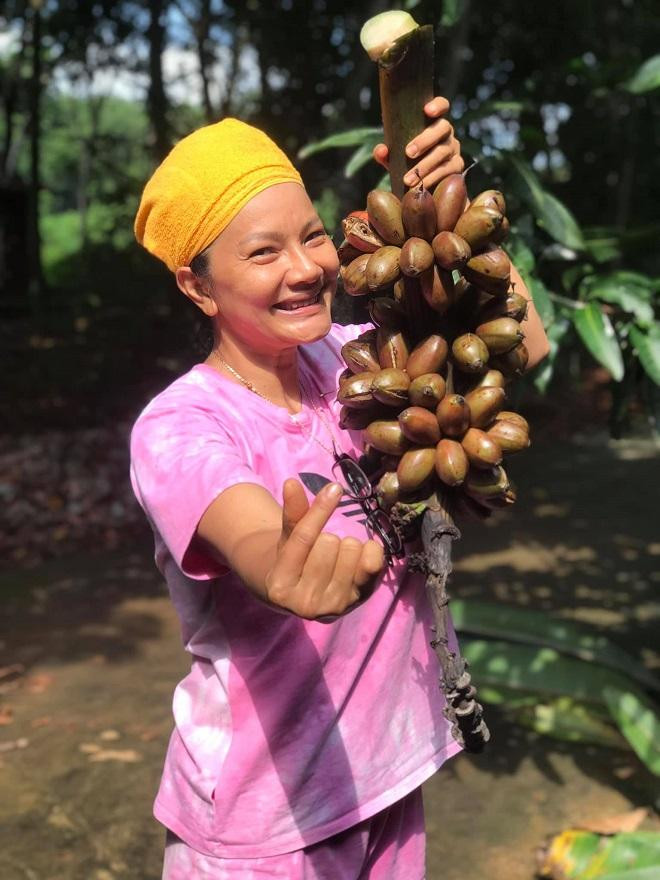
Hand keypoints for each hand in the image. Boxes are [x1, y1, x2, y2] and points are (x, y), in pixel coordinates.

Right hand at [264, 479, 384, 620]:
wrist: (305, 595)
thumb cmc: (295, 560)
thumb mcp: (288, 538)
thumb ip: (292, 513)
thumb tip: (292, 483)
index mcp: (280, 586)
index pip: (304, 539)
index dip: (320, 510)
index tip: (335, 488)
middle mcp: (306, 603)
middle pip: (329, 543)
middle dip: (328, 538)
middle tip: (321, 550)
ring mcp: (334, 606)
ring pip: (351, 549)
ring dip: (346, 546)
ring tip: (335, 559)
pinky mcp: (359, 602)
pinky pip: (374, 563)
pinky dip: (370, 551)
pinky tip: (359, 559)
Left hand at [373, 96, 463, 189]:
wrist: (421, 187)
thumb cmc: (407, 164)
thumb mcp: (395, 158)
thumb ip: (386, 153)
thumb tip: (381, 150)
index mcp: (432, 122)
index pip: (441, 105)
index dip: (437, 105)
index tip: (427, 110)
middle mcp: (446, 133)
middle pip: (442, 128)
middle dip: (424, 140)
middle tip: (408, 153)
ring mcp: (454, 148)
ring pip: (443, 152)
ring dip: (424, 165)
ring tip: (408, 179)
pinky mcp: (457, 166)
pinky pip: (448, 170)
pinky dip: (433, 178)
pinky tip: (421, 186)